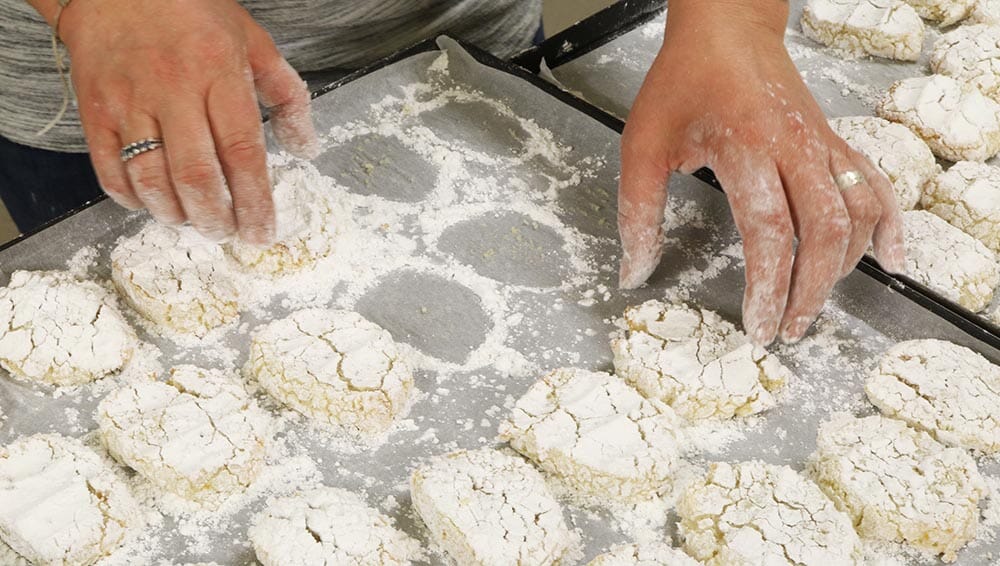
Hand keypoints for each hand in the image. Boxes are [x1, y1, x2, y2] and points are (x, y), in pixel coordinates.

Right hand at [58, 0, 318, 243]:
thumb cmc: (192, 12)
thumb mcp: (254, 41)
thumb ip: (288, 95)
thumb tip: (305, 148)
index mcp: (219, 73)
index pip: (242, 151)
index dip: (254, 200)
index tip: (263, 231)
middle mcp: (173, 90)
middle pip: (196, 175)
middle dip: (216, 217)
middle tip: (227, 233)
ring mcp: (128, 101)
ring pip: (150, 179)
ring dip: (175, 214)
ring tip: (194, 221)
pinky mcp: (94, 108)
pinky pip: (108, 168)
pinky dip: (131, 198)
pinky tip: (153, 203)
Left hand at [618, 0, 904, 345]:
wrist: (726, 27)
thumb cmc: (683, 82)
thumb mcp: (642, 145)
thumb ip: (638, 213)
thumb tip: (634, 272)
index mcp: (745, 147)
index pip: (769, 231)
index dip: (768, 287)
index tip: (759, 326)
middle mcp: (794, 146)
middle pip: (822, 231)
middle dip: (809, 292)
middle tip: (787, 331)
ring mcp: (822, 143)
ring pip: (856, 213)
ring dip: (843, 268)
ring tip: (814, 305)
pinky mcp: (835, 140)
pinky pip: (877, 185)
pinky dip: (888, 225)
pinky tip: (888, 260)